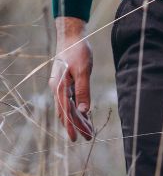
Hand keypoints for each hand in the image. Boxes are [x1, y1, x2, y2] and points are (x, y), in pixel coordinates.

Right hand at [50, 16, 94, 140]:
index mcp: (60, 86)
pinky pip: (71, 101)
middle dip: (78, 126)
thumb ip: (83, 91)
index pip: (65, 111)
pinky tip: (85, 117)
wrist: (71, 36)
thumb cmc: (77, 51)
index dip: (71, 126)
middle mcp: (58, 88)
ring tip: (90, 131)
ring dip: (79, 119)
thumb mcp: (83, 71)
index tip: (76, 139)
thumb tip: (83, 110)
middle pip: (67, 112)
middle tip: (89, 138)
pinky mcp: (66, 83)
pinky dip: (78, 110)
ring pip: (69, 107)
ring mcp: (61, 86)